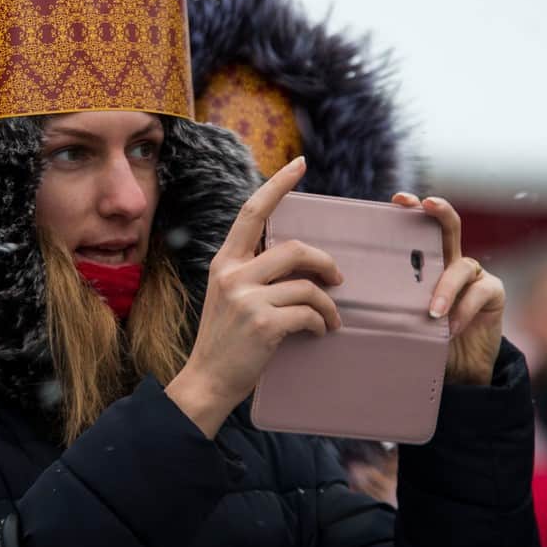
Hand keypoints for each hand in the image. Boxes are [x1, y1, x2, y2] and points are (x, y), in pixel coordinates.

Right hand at [167, 156, 342, 436]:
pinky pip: (308, 312)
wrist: (207, 381)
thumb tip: (297, 264)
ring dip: (328, 303)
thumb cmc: (225, 341)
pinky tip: (319, 332)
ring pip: (307, 284)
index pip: (252, 212)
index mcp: (224, 262)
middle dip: (325, 264)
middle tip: (339, 281)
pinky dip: (321, 323)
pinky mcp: (263, 323)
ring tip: (331, 318)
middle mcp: (232, 274)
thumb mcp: (228, 297)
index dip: (278, 185)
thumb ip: (251, 274)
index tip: (299, 164)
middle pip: (295, 249)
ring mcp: (246, 298)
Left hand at [390, 192, 503, 384]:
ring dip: (445, 288)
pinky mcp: (493, 292)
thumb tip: (353, 291)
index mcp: (429, 263)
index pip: (421, 231)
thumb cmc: (426, 338)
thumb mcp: (405, 315)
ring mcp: (475, 275)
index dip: (413, 210)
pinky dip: (463, 310)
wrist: (459, 367)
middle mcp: (452, 262)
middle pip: (449, 226)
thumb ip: (392, 300)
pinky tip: (450, 327)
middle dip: (438, 210)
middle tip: (426, 203)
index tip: (397, 200)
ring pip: (461, 266)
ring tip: (433, 312)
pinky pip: (478, 293)